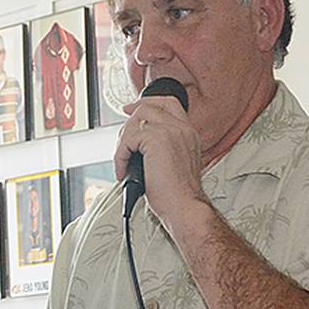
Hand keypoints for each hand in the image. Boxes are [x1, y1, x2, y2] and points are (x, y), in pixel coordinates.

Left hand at [113, 95, 207, 227]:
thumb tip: (138, 143)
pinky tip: (123, 172)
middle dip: (128, 124)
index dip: (146, 102)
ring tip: (124, 163)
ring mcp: (170, 131)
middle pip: (147, 107)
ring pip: (134, 122)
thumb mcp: (173, 163)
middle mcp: (181, 128)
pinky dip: (120, 156)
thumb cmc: (177, 194)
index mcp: (187, 132)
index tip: (129, 109)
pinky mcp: (157, 139)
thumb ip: (163, 147)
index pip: (168, 103)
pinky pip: (128, 140)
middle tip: (121, 145)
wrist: (184, 206)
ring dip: (123, 143)